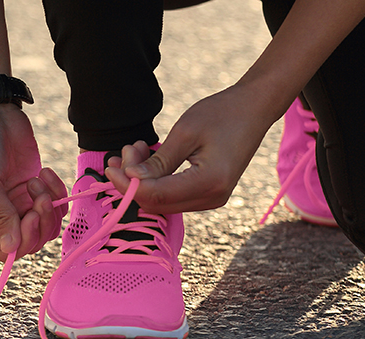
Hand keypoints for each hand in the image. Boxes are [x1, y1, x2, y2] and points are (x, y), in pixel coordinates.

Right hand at [0, 104, 67, 260]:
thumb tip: (11, 250)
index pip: (2, 250)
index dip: (21, 241)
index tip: (30, 216)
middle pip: (27, 242)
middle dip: (40, 223)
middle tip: (40, 196)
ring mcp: (17, 204)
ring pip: (44, 227)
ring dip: (49, 207)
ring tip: (39, 181)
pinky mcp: (34, 190)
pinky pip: (54, 206)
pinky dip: (56, 192)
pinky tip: (44, 172)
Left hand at [104, 84, 280, 213]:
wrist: (254, 109)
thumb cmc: (222, 113)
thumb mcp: (185, 132)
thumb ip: (158, 161)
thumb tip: (131, 178)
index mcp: (210, 182)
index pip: (156, 196)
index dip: (128, 185)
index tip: (110, 167)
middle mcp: (212, 197)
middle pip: (156, 203)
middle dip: (132, 182)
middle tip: (122, 153)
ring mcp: (211, 199)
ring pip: (161, 202)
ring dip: (141, 180)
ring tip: (135, 149)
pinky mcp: (207, 194)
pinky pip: (171, 196)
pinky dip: (154, 180)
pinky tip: (147, 157)